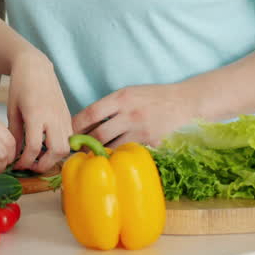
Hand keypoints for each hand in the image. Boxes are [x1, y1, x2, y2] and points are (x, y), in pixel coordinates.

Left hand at [5, 52, 72, 171]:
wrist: (36, 67)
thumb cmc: (20, 86)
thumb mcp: (13, 110)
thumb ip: (15, 134)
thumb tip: (15, 156)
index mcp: (36, 114)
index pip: (34, 148)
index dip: (25, 161)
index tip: (17, 165)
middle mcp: (54, 117)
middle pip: (57, 151)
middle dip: (43, 165)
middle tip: (30, 166)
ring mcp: (63, 117)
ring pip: (66, 147)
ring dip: (53, 158)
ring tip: (38, 158)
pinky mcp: (68, 116)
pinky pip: (69, 138)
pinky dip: (59, 148)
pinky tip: (46, 146)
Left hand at [71, 83, 191, 148]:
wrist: (186, 102)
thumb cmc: (154, 97)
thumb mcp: (131, 93)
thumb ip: (111, 106)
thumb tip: (86, 121)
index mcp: (121, 98)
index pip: (91, 113)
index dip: (75, 126)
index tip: (68, 134)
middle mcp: (129, 113)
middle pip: (98, 134)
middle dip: (84, 145)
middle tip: (75, 152)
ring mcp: (141, 130)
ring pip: (112, 147)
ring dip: (99, 154)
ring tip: (89, 158)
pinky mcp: (151, 143)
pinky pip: (128, 153)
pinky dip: (118, 157)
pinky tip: (112, 160)